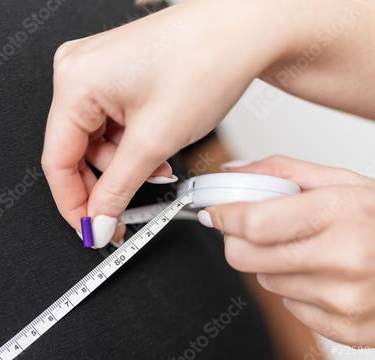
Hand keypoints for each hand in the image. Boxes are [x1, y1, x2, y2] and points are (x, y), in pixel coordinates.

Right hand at [41, 0, 291, 246]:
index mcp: (75, 82)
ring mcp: (94, 71)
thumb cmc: (206, 59)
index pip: (57, 160)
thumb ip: (118, 188)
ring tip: (158, 166)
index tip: (91, 230)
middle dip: (105, 183)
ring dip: (123, 164)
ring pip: (95, 141)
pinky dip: (130, 144)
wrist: (242, 29)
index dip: (74, 204)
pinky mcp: (113, 75)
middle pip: (75, 151)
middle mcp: (77, 71)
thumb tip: (97, 219)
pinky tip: (153, 149)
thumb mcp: (156, 139)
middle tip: (124, 212)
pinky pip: (109, 123)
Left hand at [203, 155, 374, 346]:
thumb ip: (284, 172)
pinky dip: (298, 290)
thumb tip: (233, 170)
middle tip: (256, 229)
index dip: (225, 215)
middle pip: (246, 257)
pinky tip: (325, 275)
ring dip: (274, 264)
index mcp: (340, 214)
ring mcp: (345, 300)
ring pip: (266, 281)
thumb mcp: (344, 183)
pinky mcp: (347, 328)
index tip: (216, 211)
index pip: (254, 222)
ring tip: (310, 250)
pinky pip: (291, 306)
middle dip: (241, 240)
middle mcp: (343, 260)